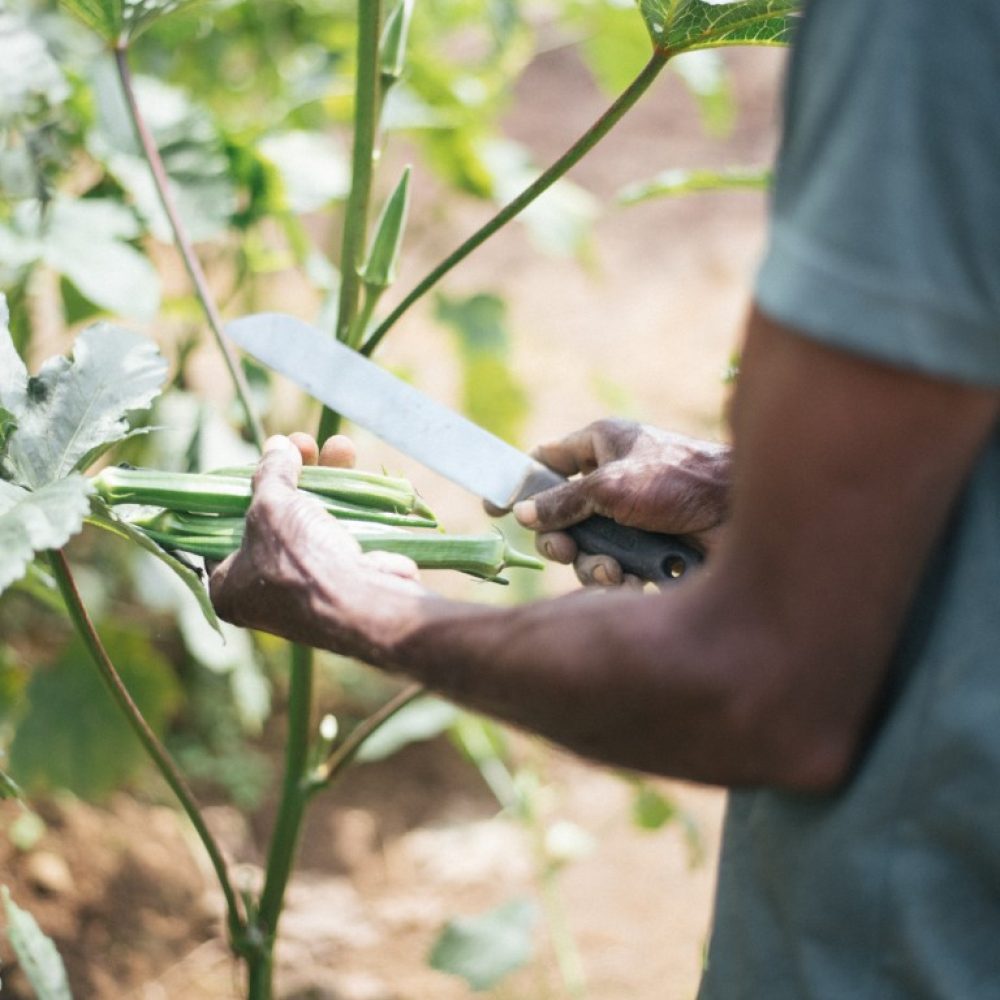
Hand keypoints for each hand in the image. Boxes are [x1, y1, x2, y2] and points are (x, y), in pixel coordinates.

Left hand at [209, 433, 423, 656]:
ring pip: (312, 524)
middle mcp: (265, 595)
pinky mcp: (346, 583)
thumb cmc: (301, 560)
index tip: (259, 463)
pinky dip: (351, 508)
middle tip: (303, 445)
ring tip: (340, 447)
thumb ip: (271, 473)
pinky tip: (361, 478)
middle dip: (293, 477)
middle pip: (274, 521)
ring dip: (328, 483)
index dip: (239, 491)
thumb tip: (277, 445)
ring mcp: (309, 590)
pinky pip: (341, 537)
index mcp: (230, 587)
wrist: (365, 605)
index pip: (221, 531)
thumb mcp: (272, 505)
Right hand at [510, 419, 730, 586]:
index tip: (493, 506)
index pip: (548, 459)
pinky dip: (620, 578)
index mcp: (603, 446)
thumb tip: (522, 515)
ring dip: (594, 565)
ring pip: (586, 549)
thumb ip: (564, 500)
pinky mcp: (647, 549)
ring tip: (615, 572)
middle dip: (560, 540)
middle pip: (561, 516)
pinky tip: (635, 582)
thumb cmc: (680, 482)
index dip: (520, 482)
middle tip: (563, 551)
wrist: (741, 515)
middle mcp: (612, 481)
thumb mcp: (612, 486)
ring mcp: (630, 518)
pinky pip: (615, 568)